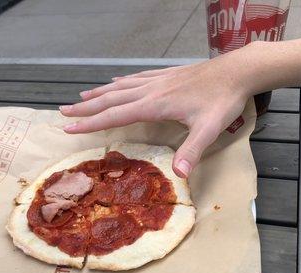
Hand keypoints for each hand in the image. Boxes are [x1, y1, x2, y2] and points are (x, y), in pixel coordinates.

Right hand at [59, 47, 253, 177]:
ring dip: (99, 94)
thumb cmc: (223, 100)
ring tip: (81, 98)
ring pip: (120, 87)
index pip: (115, 115)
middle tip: (63, 112)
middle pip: (110, 99)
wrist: (237, 71)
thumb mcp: (210, 128)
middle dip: (86, 108)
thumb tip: (178, 175)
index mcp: (155, 104)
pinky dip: (120, 82)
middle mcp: (151, 90)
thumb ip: (192, 151)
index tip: (69, 127)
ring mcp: (158, 81)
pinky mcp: (166, 75)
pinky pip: (136, 78)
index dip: (91, 123)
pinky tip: (115, 82)